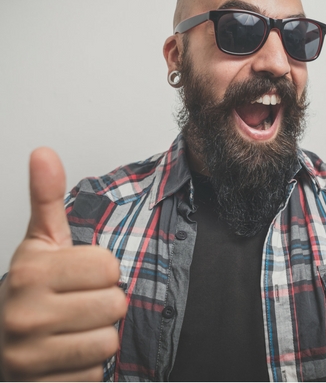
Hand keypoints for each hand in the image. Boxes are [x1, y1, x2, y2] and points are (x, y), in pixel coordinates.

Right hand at [0, 148, 127, 380]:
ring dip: (99, 335)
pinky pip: (95, 375)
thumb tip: (44, 152)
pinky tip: (68, 353)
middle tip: (81, 302)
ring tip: (75, 328)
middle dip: (105, 303)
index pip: (109, 268)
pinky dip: (89, 367)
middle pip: (114, 305)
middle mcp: (24, 315)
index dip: (104, 271)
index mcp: (31, 272)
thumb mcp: (39, 240)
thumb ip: (46, 197)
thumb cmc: (31, 286)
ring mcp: (29, 357)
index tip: (84, 274)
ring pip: (108, 343)